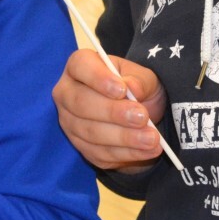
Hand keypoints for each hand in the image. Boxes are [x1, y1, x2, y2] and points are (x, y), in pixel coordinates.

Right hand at [50, 49, 168, 171]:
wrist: (137, 111)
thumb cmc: (135, 86)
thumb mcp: (143, 77)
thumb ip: (139, 81)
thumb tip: (132, 88)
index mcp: (79, 66)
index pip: (80, 66)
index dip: (98, 78)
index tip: (122, 90)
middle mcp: (67, 93)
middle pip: (81, 103)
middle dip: (113, 113)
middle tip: (142, 117)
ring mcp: (70, 122)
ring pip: (91, 132)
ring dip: (124, 137)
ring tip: (152, 138)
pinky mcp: (81, 146)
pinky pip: (99, 153)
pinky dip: (126, 153)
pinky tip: (147, 150)